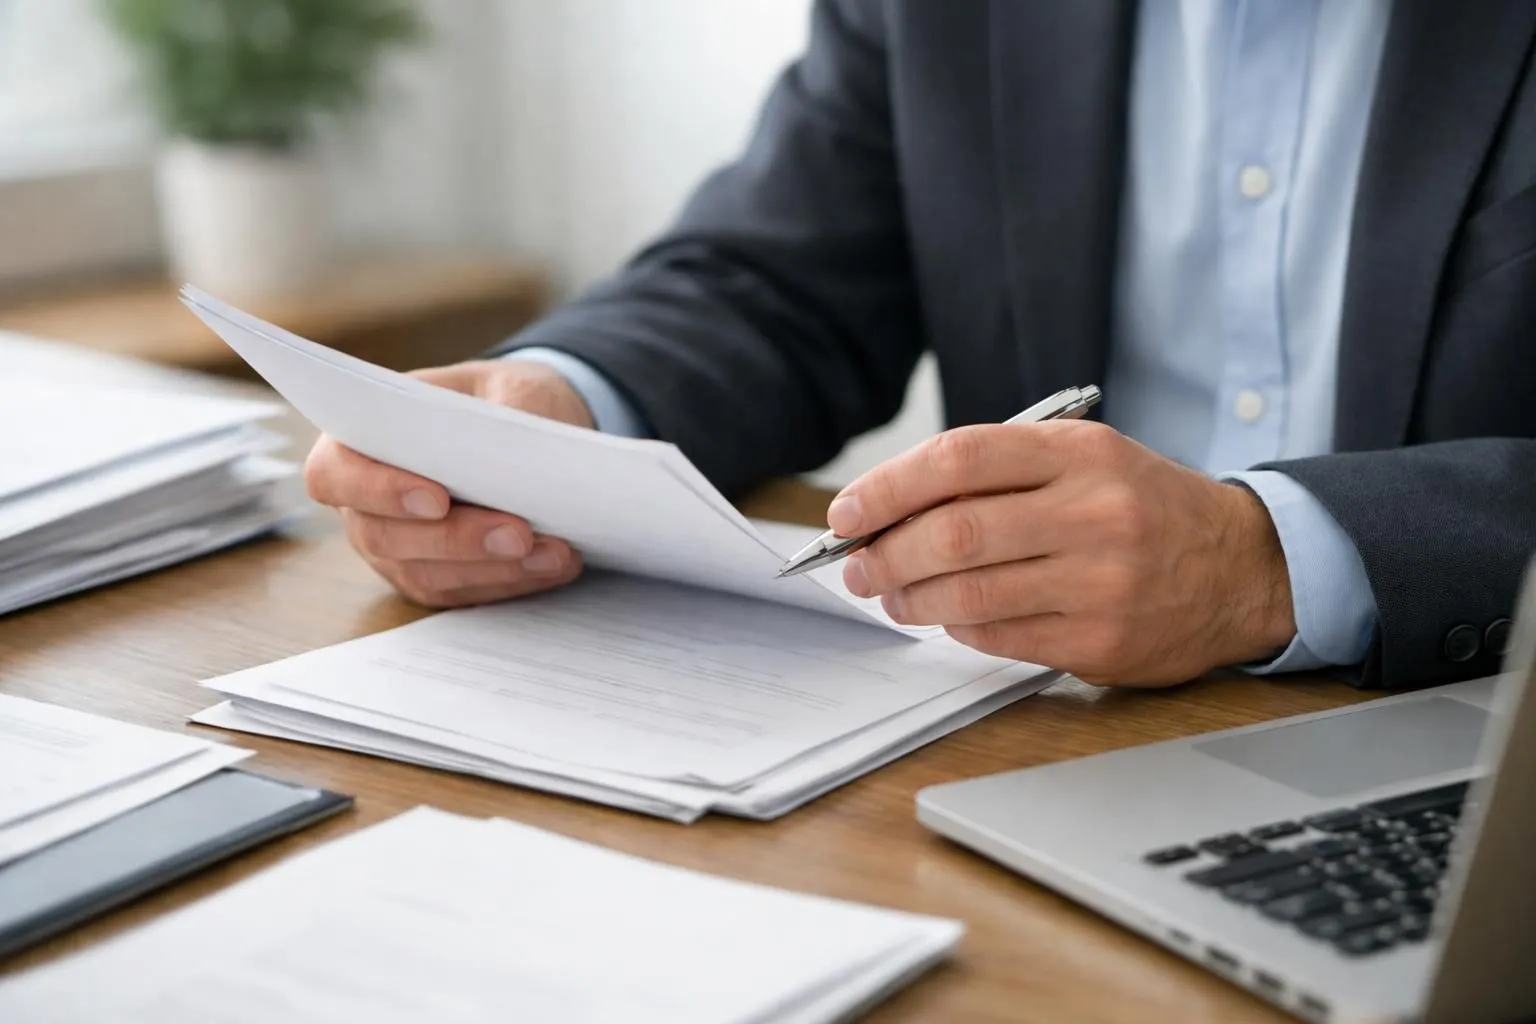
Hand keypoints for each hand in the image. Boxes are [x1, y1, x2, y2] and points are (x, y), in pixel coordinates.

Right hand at [304, 359, 592, 607]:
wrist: (529, 428)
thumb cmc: (502, 399)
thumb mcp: (510, 387)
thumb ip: (503, 418)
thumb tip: (515, 462)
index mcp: (358, 440)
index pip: (332, 474)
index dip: (378, 491)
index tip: (437, 499)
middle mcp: (364, 503)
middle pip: (383, 537)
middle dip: (456, 540)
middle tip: (518, 533)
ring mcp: (396, 547)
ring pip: (426, 574)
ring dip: (493, 568)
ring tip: (553, 552)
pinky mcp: (436, 578)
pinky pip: (464, 592)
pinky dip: (513, 581)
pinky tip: (555, 564)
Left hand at [830, 420, 1296, 685]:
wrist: (1242, 568)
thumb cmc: (1143, 508)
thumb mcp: (1085, 461)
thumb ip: (998, 475)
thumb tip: (889, 507)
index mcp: (1081, 453)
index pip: (960, 458)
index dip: (888, 486)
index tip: (848, 511)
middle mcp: (1093, 512)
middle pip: (954, 532)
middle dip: (886, 552)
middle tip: (857, 565)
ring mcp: (1100, 581)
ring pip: (969, 592)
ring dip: (911, 597)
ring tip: (891, 595)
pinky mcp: (1101, 641)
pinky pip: (1000, 636)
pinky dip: (958, 627)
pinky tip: (948, 617)